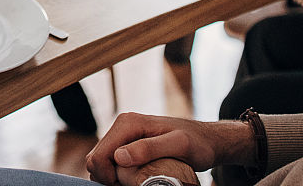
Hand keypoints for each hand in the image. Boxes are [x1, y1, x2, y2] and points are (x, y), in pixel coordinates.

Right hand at [85, 112, 252, 185]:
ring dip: (112, 177)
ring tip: (134, 183)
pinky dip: (117, 174)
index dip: (107, 176)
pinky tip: (133, 179)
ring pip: (102, 161)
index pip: (100, 154)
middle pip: (96, 158)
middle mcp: (122, 125)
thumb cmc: (197, 142)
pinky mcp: (127, 143)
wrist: (206, 139)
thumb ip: (149, 148)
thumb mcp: (178, 145)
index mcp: (128, 123)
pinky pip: (111, 162)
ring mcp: (124, 134)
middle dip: (108, 177)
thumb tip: (120, 156)